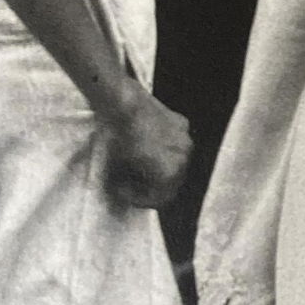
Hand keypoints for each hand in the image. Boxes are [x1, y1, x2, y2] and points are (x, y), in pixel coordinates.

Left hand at [101, 83, 190, 209]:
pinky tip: (148, 142)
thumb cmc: (119, 137)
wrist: (124, 104)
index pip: (161, 198)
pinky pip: (176, 143)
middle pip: (173, 181)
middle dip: (154, 184)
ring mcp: (186, 139)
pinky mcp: (183, 123)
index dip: (141, 199)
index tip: (125, 193)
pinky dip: (164, 147)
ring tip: (141, 162)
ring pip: (177, 161)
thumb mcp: (119, 169)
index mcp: (171, 172)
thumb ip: (129, 183)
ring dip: (162, 165)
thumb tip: (127, 188)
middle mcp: (185, 158)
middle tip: (133, 181)